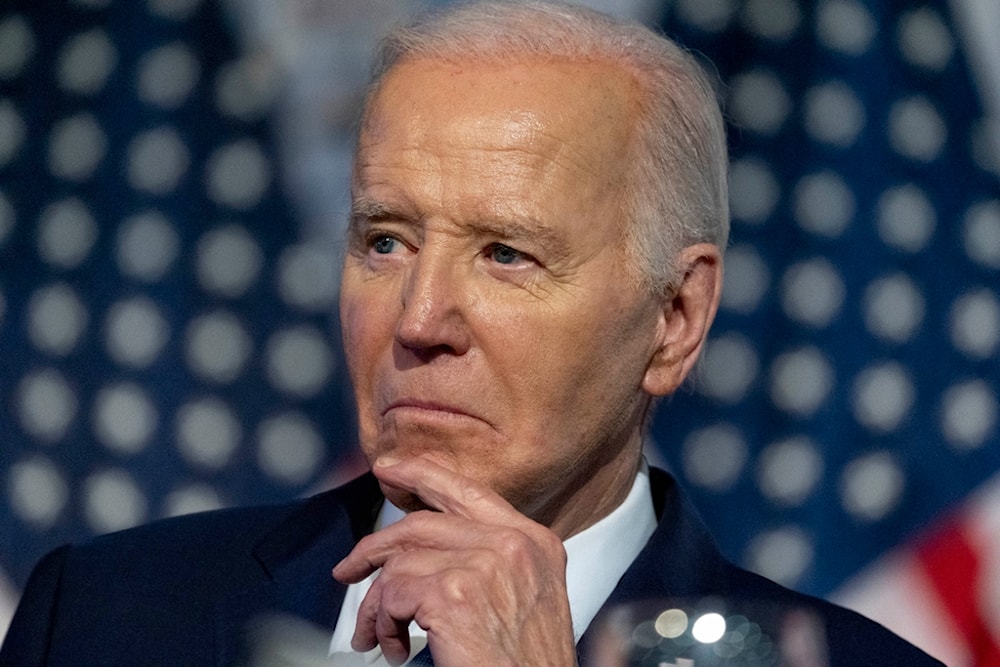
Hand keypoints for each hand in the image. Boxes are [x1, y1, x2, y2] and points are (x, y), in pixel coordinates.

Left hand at [332, 457, 576, 665]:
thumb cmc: (527, 663)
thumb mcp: (527, 596)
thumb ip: (489, 560)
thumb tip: (427, 549)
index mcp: (534, 541)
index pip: (468, 490)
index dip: (421, 474)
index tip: (389, 469)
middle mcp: (512, 545)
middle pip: (422, 524)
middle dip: (375, 547)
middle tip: (349, 567)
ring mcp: (485, 566)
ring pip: (400, 565)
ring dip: (377, 606)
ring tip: (378, 636)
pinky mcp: (454, 595)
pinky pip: (392, 595)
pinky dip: (382, 625)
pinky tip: (395, 648)